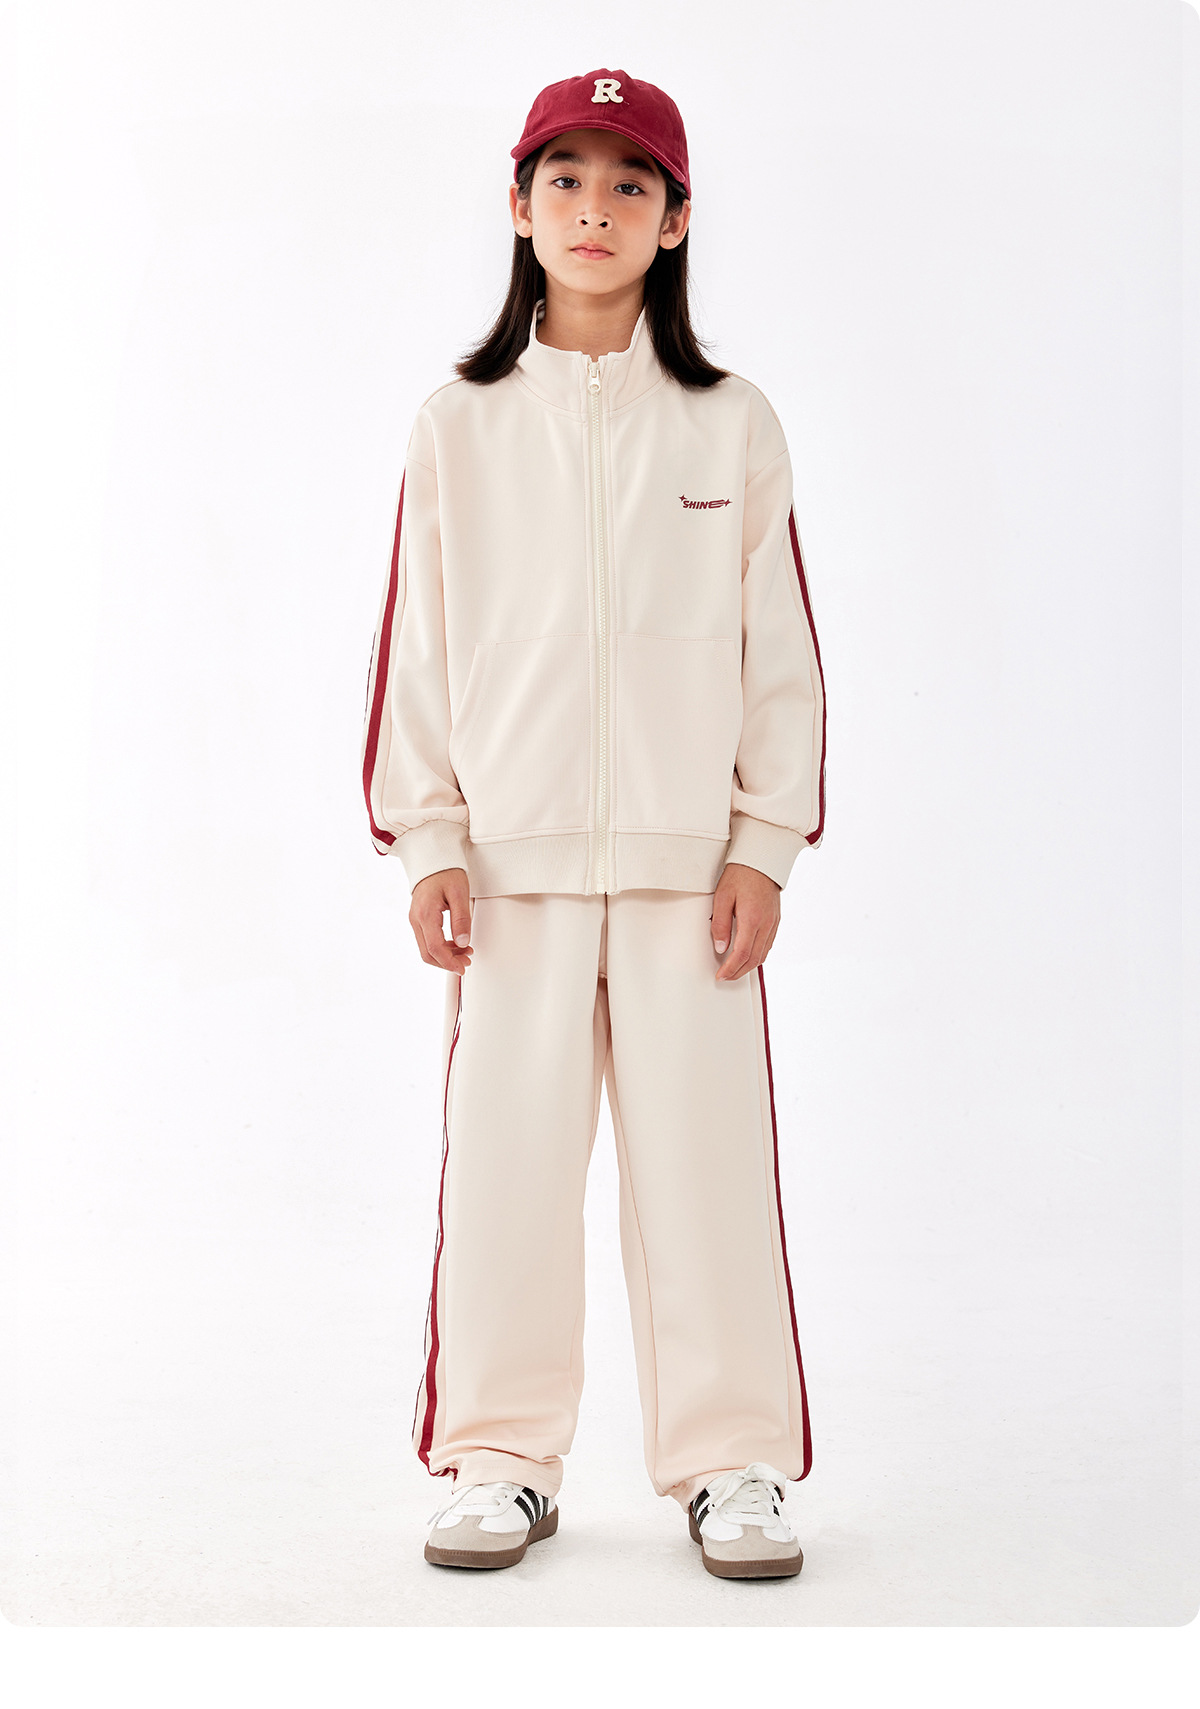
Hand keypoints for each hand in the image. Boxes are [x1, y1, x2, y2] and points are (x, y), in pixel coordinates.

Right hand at [410, 867, 473, 972]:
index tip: (462, 967)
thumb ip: (461, 919)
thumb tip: (463, 942)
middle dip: (447, 962)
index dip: (449, 962)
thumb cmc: (446, 871)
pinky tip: (455, 944)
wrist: (433, 859)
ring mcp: (415, 919)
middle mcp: (416, 919)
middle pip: (428, 953)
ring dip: (445, 956)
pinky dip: (441, 947)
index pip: (435, 948)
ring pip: (426, 948)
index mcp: (425, 914)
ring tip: (464, 952)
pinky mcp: (418, 918)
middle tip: (466, 962)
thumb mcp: (460, 893)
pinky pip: (427, 939)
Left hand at [711, 863, 780, 980]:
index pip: (741, 954)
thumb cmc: (741, 874)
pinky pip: (768, 945)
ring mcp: (773, 923)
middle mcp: (766, 924)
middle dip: (738, 972)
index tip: (721, 975)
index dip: (730, 969)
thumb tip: (720, 947)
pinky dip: (757, 956)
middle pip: (753, 959)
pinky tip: (748, 956)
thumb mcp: (722, 897)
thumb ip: (720, 924)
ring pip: (763, 955)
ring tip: (734, 969)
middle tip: (725, 976)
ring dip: (748, 966)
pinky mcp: (776, 920)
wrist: (761, 861)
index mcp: (752, 919)